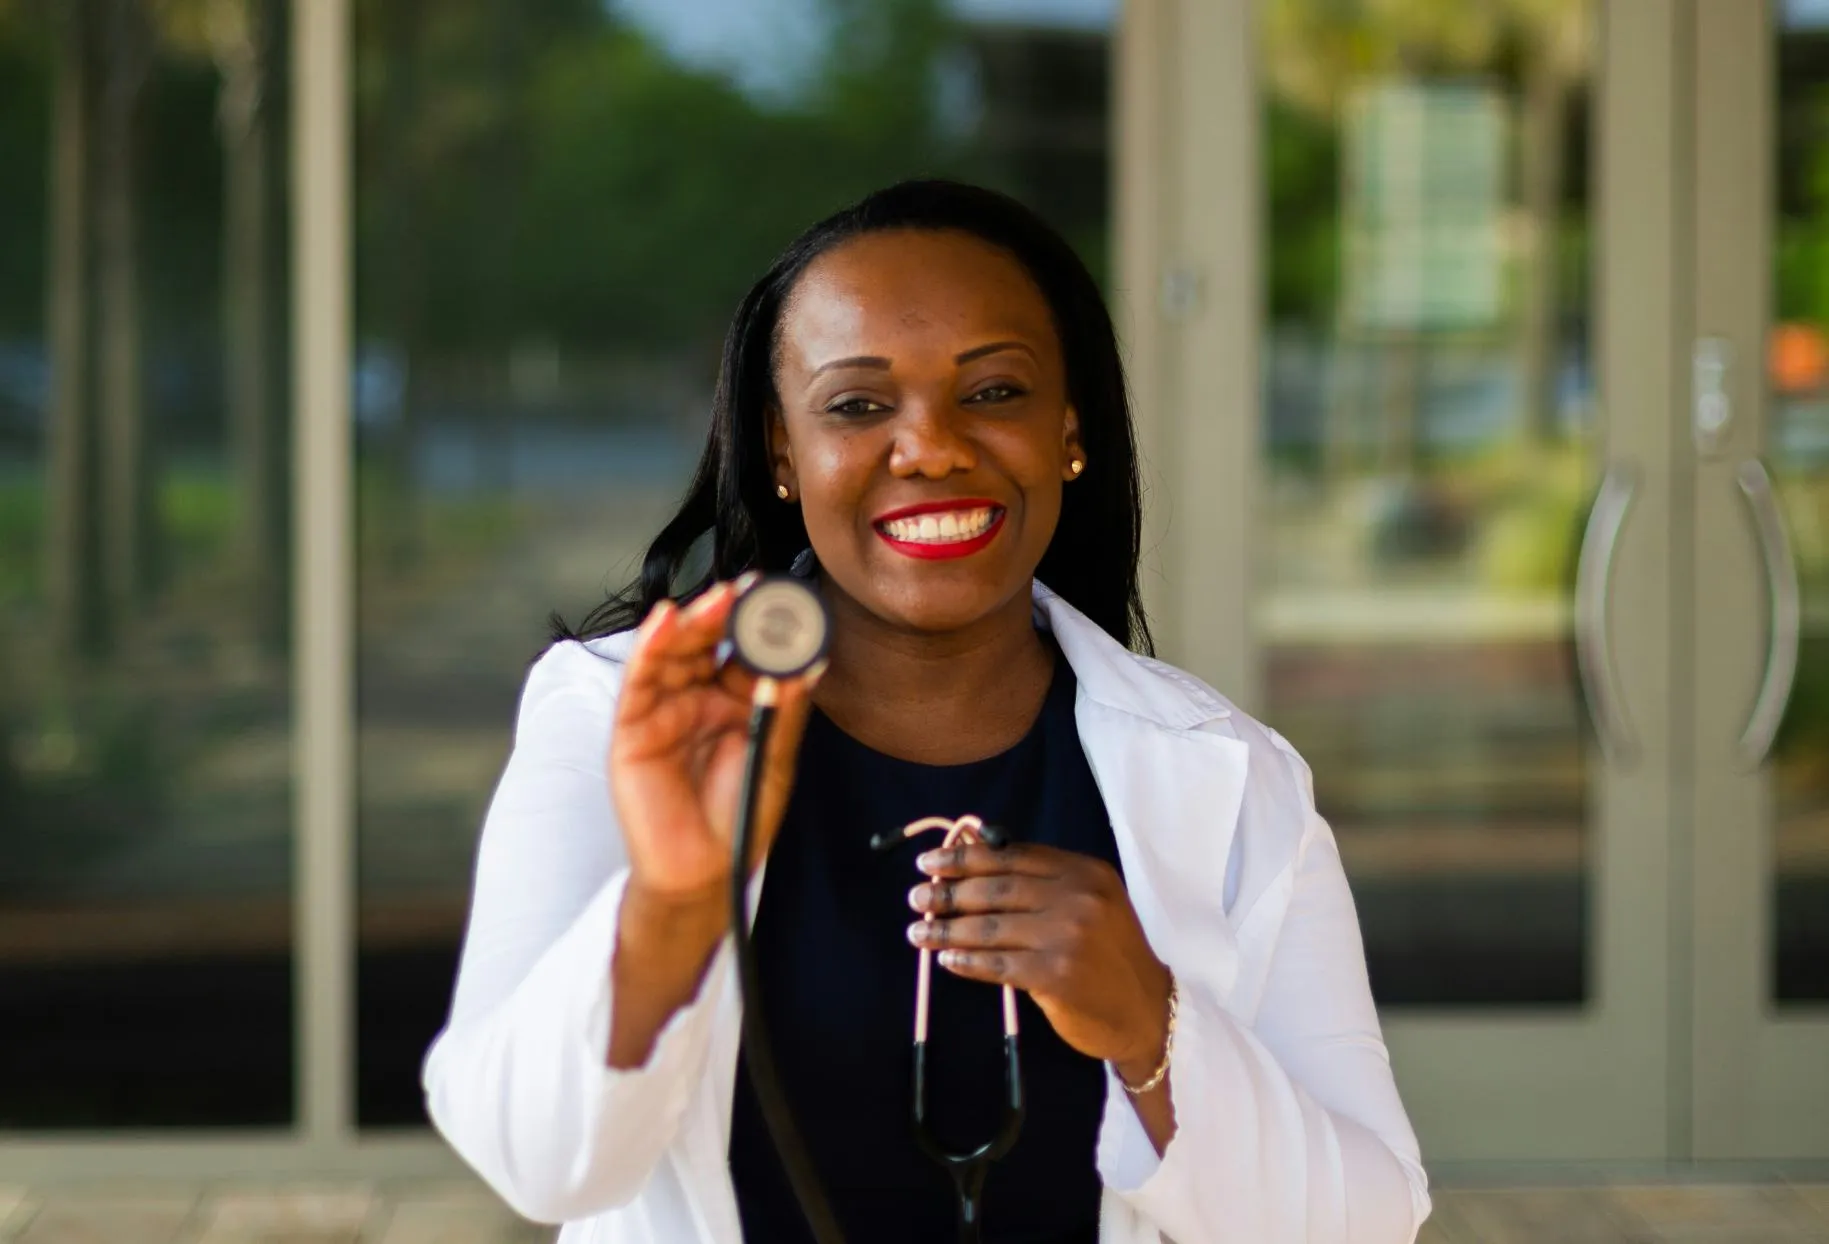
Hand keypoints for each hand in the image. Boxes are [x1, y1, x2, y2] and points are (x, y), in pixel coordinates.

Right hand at [609, 577, 823, 916]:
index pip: (746, 648)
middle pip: (708, 641)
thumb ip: (784, 709)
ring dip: (691, 622)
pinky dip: (648, 648)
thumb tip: (809, 661)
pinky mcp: (632, 728)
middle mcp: (698, 696)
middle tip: (751, 589)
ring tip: (717, 601)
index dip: (762, 622)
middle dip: (727, 612)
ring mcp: (663, 709)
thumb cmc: (740, 815)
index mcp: (736, 699)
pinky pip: (638, 681)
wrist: (706, 870)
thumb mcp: (774, 756)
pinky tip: (662, 621)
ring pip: (673, 652)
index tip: (784, 596)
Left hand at [906, 842, 1172, 1078]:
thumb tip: (973, 847)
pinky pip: (997, 965)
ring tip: (918, 931)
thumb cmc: (1109, 954)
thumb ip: (1039, 878)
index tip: (931, 861)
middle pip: (996, 889)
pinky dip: (966, 962)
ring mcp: (1067, 937)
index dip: (966, 858)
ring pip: (990, 927)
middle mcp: (1078, 898)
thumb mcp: (1089, 902)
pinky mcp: (1056, 975)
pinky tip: (946, 960)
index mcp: (1084, 872)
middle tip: (917, 897)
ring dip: (946, 929)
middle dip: (948, 891)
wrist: (1147, 1011)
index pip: (1013, 857)